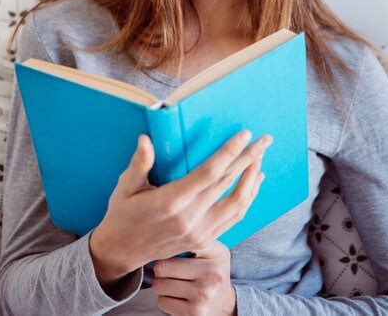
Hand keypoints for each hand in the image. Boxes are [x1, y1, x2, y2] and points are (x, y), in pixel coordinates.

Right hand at [90, 129, 271, 283]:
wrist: (122, 251)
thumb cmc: (123, 213)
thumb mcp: (125, 186)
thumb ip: (139, 163)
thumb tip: (145, 139)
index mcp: (171, 201)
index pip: (209, 172)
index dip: (229, 152)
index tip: (245, 135)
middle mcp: (190, 218)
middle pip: (228, 183)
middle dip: (249, 159)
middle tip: (265, 140)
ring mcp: (199, 232)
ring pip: (237, 203)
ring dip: (252, 179)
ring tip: (261, 158)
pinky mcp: (203, 241)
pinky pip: (234, 219)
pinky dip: (248, 199)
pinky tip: (253, 183)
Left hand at [151, 239, 236, 315]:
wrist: (225, 304)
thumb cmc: (212, 272)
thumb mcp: (213, 252)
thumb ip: (195, 238)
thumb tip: (164, 234)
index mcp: (217, 253)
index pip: (182, 241)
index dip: (167, 243)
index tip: (163, 243)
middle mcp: (212, 274)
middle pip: (163, 266)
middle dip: (160, 268)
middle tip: (167, 269)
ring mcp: (203, 295)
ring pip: (159, 285)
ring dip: (161, 285)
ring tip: (173, 283)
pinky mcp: (193, 313)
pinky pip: (163, 302)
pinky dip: (165, 300)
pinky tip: (177, 297)